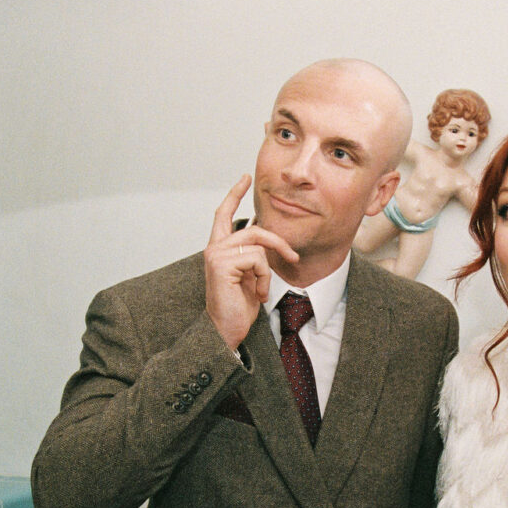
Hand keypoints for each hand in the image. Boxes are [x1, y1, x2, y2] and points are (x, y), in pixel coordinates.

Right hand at [203, 175, 298, 348]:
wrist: (227, 329)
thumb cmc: (238, 306)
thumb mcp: (251, 275)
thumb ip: (254, 253)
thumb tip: (268, 234)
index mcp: (220, 248)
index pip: (225, 213)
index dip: (235, 194)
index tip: (245, 178)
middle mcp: (214, 247)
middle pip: (255, 228)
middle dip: (278, 242)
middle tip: (292, 257)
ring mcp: (216, 254)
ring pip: (258, 244)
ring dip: (268, 269)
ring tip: (262, 288)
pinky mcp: (221, 264)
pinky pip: (257, 259)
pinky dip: (263, 278)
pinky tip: (256, 294)